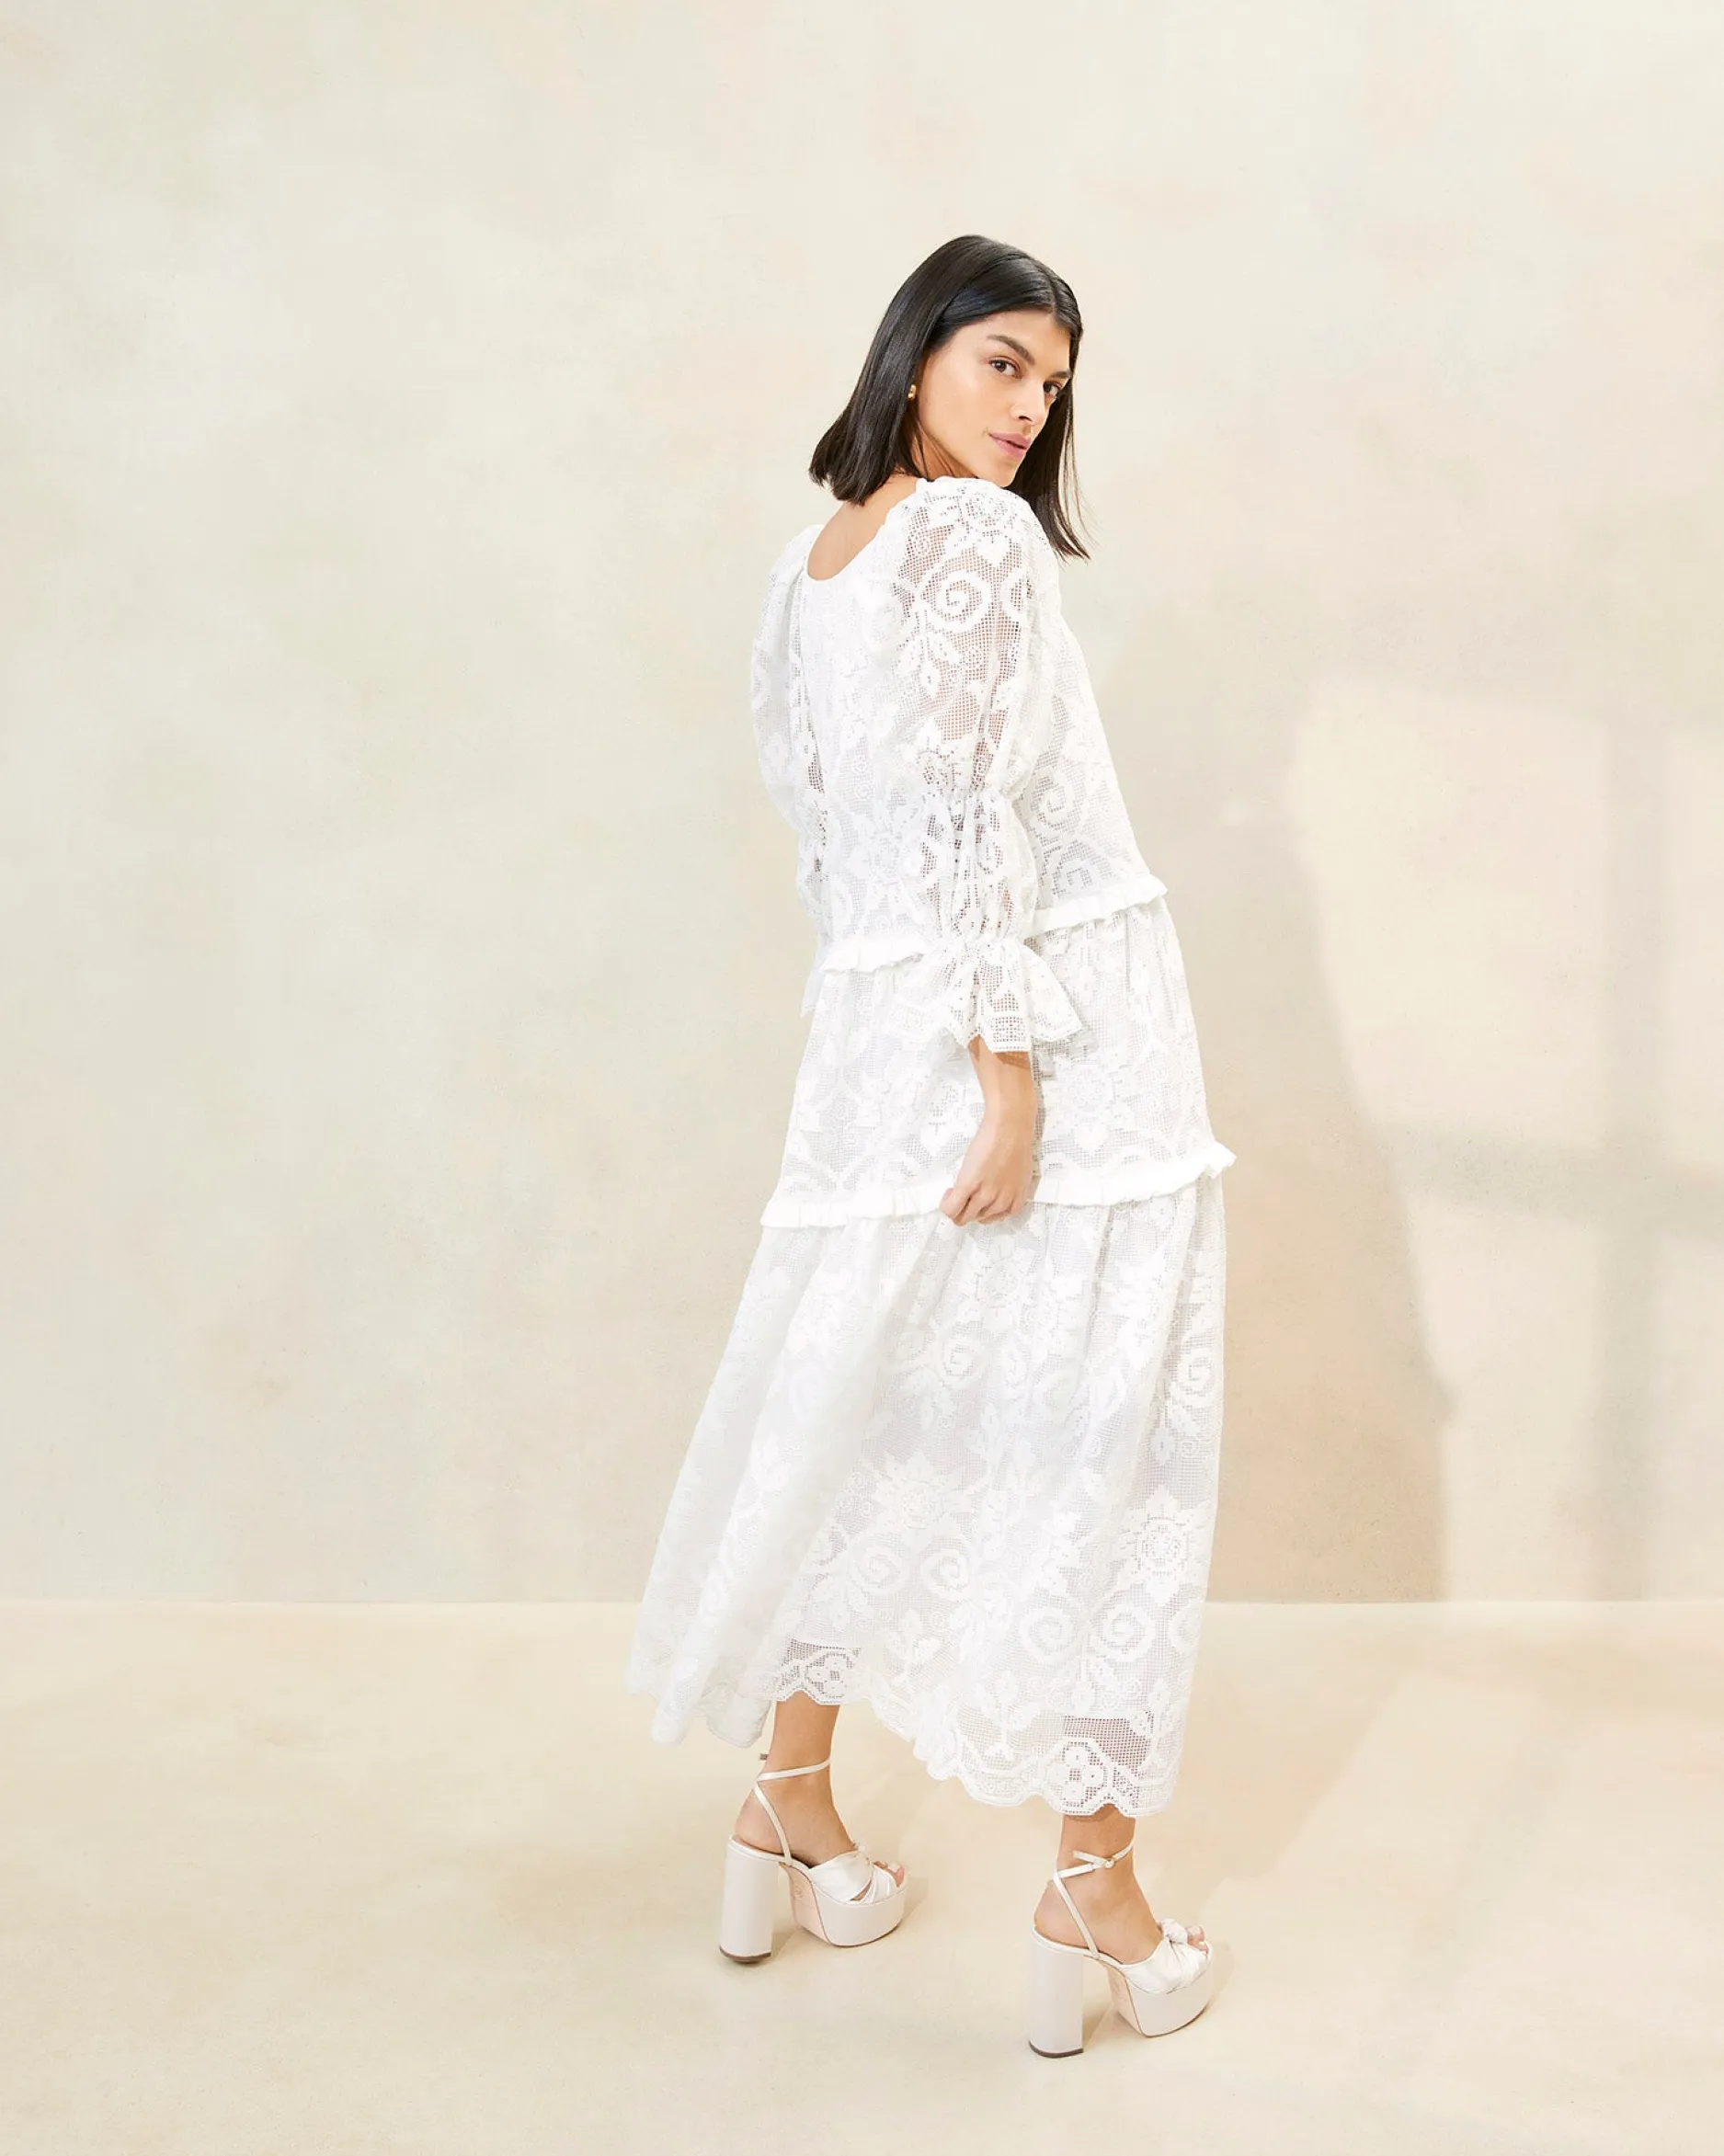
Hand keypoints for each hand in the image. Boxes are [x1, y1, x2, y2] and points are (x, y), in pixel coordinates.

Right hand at [940, 1040, 1037, 1224]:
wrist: (1010, 1124)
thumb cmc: (1017, 1141)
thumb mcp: (1019, 1173)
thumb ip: (1008, 1187)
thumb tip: (995, 1189)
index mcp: (1016, 1201)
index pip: (994, 1220)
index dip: (982, 1209)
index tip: (977, 1198)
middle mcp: (1001, 1202)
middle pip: (977, 1219)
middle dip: (968, 1207)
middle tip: (964, 1191)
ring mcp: (985, 1195)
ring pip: (962, 1217)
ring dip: (956, 1205)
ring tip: (956, 1189)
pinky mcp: (969, 1185)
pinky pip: (951, 1208)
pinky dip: (946, 1204)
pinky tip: (948, 1192)